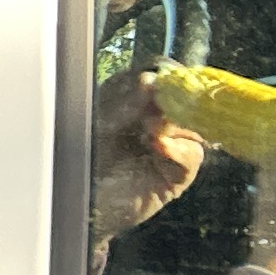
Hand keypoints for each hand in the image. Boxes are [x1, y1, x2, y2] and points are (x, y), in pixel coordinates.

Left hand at [94, 75, 208, 241]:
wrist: (83, 202)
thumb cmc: (85, 160)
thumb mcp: (98, 123)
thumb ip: (122, 101)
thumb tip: (150, 82)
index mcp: (135, 99)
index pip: (159, 72)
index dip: (162, 72)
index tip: (154, 79)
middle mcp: (159, 118)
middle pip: (182, 94)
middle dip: (164, 99)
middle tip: (145, 110)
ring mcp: (172, 143)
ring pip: (192, 122)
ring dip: (167, 124)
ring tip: (143, 134)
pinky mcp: (179, 171)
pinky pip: (192, 151)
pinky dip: (174, 148)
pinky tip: (155, 148)